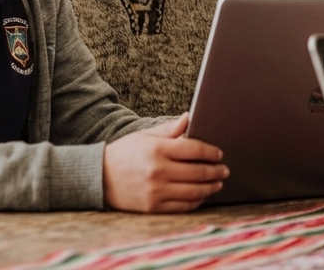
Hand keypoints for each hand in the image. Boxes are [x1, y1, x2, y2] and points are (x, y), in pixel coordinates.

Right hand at [103, 113, 228, 211]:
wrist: (98, 178)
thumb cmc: (124, 153)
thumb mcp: (145, 136)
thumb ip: (169, 129)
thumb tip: (189, 117)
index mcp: (157, 149)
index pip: (193, 149)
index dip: (211, 152)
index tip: (219, 153)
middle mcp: (158, 171)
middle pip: (197, 172)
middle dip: (215, 171)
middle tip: (224, 170)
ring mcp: (156, 191)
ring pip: (193, 191)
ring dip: (210, 187)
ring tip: (218, 183)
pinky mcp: (153, 207)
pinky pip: (182, 206)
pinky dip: (196, 201)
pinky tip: (201, 195)